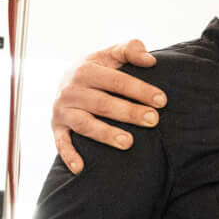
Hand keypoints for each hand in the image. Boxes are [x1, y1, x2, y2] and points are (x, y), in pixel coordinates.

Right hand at [52, 40, 163, 173]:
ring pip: (85, 124)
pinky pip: (61, 143)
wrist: (65, 80)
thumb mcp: (110, 55)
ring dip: (106, 134)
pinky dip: (69, 156)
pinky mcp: (56, 127)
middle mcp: (71, 90)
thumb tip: (150, 60)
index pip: (116, 81)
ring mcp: (62, 110)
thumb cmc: (96, 69)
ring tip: (128, 143)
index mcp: (86, 70)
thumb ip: (130, 49)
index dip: (139, 90)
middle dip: (129, 112)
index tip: (161, 100)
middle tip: (153, 120)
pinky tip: (81, 169)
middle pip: (103, 103)